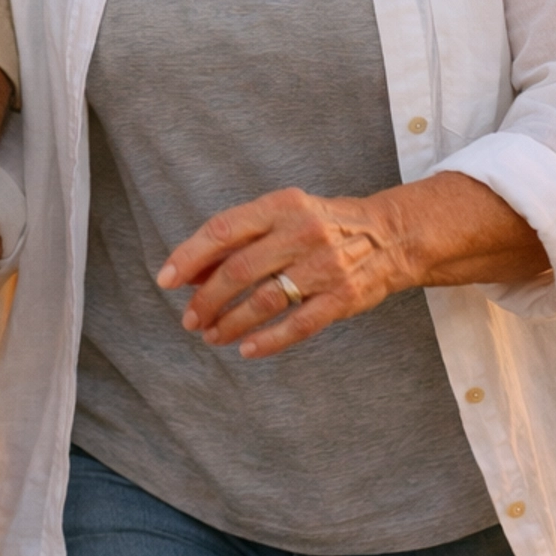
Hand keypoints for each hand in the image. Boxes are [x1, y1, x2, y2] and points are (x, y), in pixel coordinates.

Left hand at [156, 172, 545, 359]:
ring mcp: (324, 267)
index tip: (165, 280)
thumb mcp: (282, 215)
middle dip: (206, 299)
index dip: (190, 256)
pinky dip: (268, 341)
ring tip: (211, 336)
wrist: (390, 235)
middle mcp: (301, 233)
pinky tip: (246, 349)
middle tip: (188, 319)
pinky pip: (298, 325)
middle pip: (239, 270)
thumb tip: (187, 270)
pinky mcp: (342, 298)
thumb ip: (238, 238)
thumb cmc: (321, 225)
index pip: (223, 230)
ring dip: (230, 323)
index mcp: (281, 206)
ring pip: (265, 301)